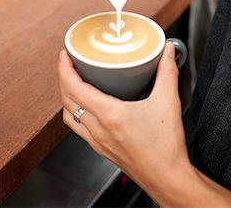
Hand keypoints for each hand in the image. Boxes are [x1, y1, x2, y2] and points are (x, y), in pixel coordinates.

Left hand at [58, 43, 191, 194]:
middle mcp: (98, 129)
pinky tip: (88, 106)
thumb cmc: (165, 148)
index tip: (65, 55)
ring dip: (67, 96)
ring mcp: (97, 141)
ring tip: (75, 81)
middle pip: (66, 100)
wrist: (167, 178)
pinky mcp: (102, 148)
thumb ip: (167, 73)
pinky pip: (78, 127)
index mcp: (109, 115)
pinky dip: (75, 111)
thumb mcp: (168, 102)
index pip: (74, 88)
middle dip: (63, 78)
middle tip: (69, 62)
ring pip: (69, 115)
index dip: (64, 68)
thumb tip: (167, 52)